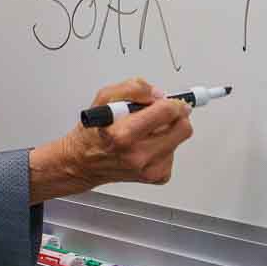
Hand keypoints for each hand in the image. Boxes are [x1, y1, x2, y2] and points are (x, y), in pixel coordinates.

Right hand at [27, 78, 194, 203]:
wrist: (83, 163)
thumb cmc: (92, 132)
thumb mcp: (103, 99)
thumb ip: (132, 89)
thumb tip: (157, 94)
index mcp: (124, 135)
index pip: (167, 113)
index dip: (175, 103)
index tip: (176, 101)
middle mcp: (138, 155)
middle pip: (183, 129)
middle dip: (177, 117)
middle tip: (165, 113)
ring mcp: (149, 169)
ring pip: (179, 141)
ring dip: (167, 132)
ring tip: (145, 132)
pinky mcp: (156, 177)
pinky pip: (173, 155)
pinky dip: (164, 147)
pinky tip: (146, 145)